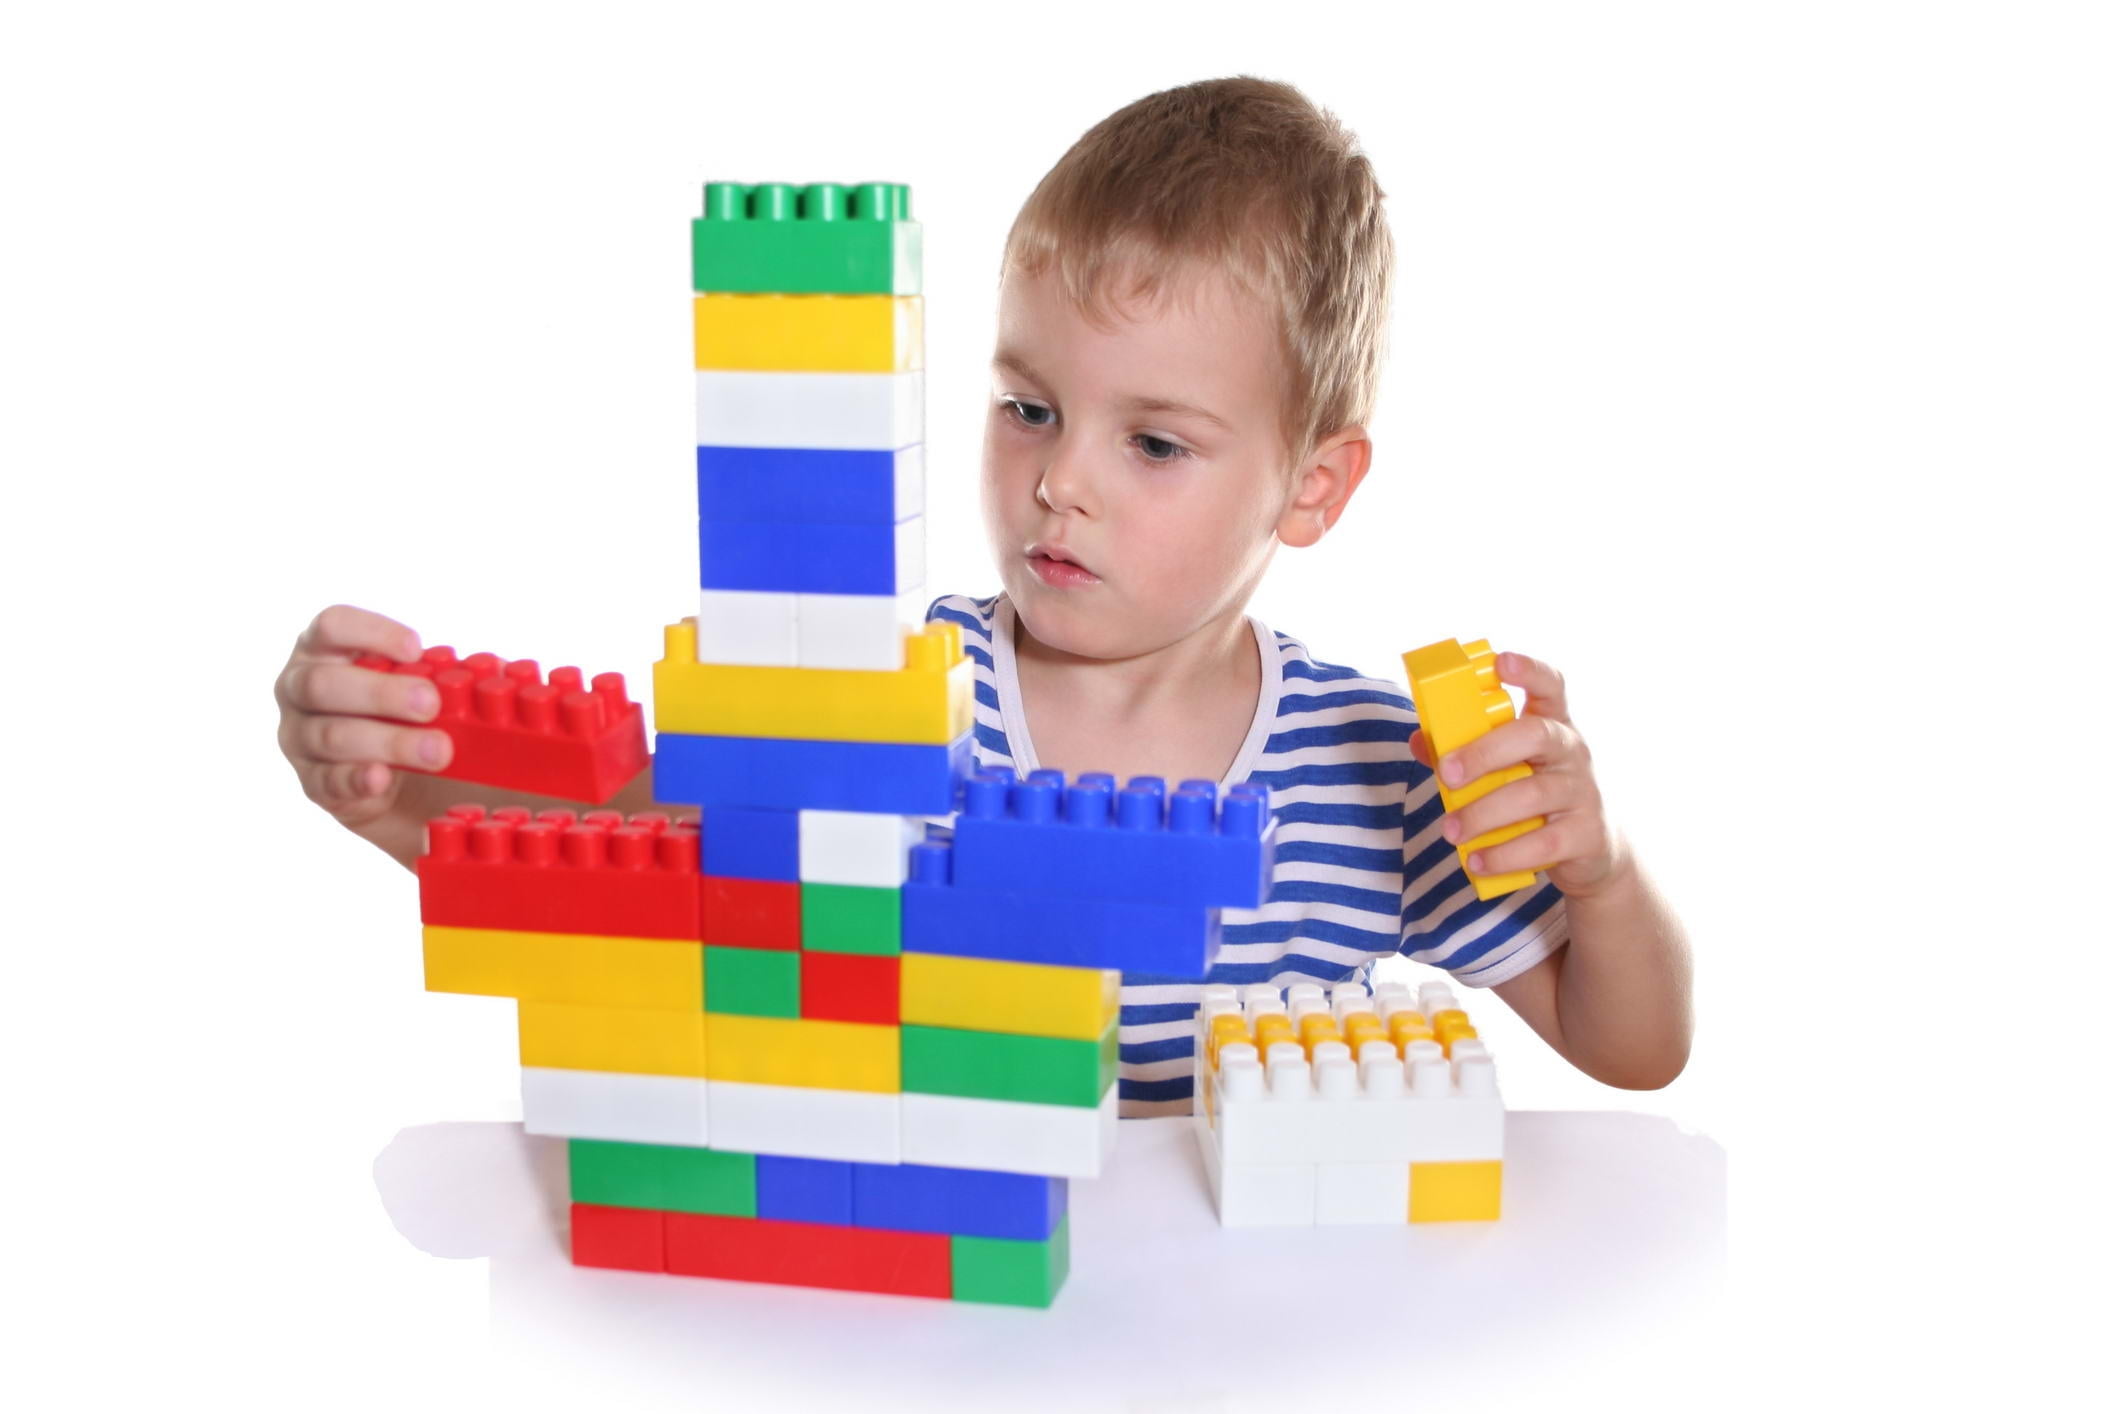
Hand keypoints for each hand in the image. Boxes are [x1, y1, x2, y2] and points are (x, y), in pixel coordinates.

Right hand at [276, 605, 453, 829]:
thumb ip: (463, 673)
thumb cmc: (425, 719)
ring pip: (329, 734)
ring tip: (438, 751)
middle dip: (381, 693)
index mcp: (328, 651)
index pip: (331, 625)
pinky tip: (381, 777)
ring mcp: (301, 739)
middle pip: (323, 683)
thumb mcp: (444, 690)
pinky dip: (356, 777)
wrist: (420, 791)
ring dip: (387, 741)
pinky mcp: (315, 785)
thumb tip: (507, 670)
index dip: (370, 632)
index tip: (416, 649)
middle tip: (431, 704)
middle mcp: (301, 690)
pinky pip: (327, 781)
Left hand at [1408, 650, 1624, 899]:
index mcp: (1551, 725)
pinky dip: (1505, 854)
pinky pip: (1545, 842)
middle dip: (1485, 752)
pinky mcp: (1587, 834)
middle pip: (1535, 735)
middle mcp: (1571, 751)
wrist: (1592, 850)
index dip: (1529, 670)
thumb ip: (1463, 752)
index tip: (1501, 661)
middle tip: (1447, 774)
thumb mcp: (1505, 769)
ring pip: (1534, 793)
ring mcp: (1583, 792)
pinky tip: (1477, 861)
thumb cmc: (1534, 797)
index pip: (1550, 686)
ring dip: (1484, 814)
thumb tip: (1420, 740)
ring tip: (1451, 832)